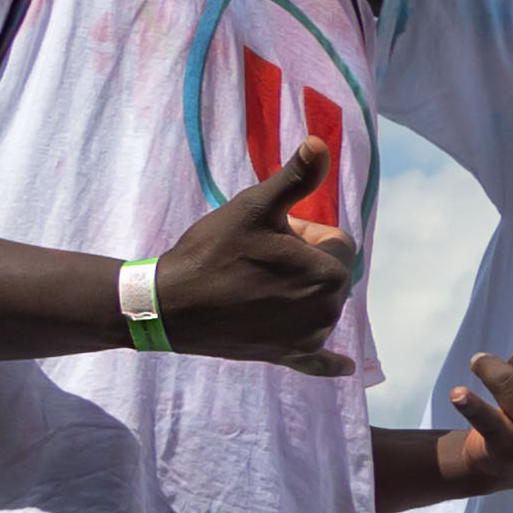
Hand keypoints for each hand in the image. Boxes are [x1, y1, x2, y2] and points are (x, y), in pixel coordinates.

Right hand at [149, 142, 363, 370]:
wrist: (167, 305)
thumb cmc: (211, 251)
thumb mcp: (252, 207)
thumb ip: (294, 178)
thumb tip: (320, 142)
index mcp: (329, 273)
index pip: (335, 241)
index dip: (303, 233)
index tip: (268, 237)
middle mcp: (328, 310)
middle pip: (327, 273)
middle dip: (300, 262)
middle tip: (255, 261)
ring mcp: (309, 338)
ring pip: (317, 302)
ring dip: (297, 292)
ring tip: (252, 287)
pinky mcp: (287, 356)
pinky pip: (316, 361)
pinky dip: (327, 362)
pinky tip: (345, 369)